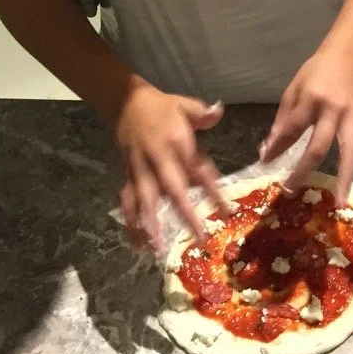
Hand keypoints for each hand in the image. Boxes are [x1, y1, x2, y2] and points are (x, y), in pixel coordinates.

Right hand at [114, 87, 226, 253]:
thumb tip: (219, 113)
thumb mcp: (185, 104)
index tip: (226, 210)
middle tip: (199, 238)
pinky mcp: (128, 176)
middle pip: (173, 191)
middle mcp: (158, 160)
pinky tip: (138, 245)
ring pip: (145, 201)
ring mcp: (141, 170)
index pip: (198, 169)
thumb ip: (203, 114)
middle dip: (186, 215)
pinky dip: (131, 223)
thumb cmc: (162, 107)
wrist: (125, 104)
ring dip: (151, 225)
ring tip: (158, 250)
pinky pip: (128, 203)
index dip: (212, 190)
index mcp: (177, 143)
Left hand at [258, 49, 352, 202]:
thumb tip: (270, 149)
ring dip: (347, 175)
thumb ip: (283, 119)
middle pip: (320, 145)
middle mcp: (334, 110)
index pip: (292, 129)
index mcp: (312, 99)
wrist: (345, 55)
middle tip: (292, 190)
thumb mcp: (293, 89)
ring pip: (351, 148)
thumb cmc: (315, 72)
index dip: (278, 147)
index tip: (266, 163)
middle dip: (305, 169)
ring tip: (341, 201)